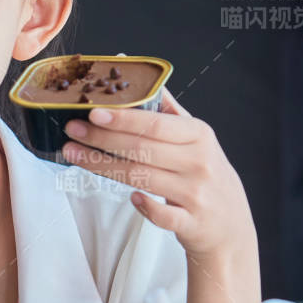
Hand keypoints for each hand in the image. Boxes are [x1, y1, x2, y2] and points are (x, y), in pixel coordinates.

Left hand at [59, 88, 256, 264]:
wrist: (231, 224)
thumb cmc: (205, 174)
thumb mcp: (196, 139)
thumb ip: (169, 112)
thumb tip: (143, 79)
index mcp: (198, 135)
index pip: (156, 123)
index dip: (123, 118)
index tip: (93, 111)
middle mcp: (198, 162)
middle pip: (142, 148)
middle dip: (102, 139)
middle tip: (71, 130)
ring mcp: (195, 194)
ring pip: (142, 178)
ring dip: (103, 167)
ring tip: (74, 155)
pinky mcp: (191, 222)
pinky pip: (161, 215)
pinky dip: (145, 207)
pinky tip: (130, 197)